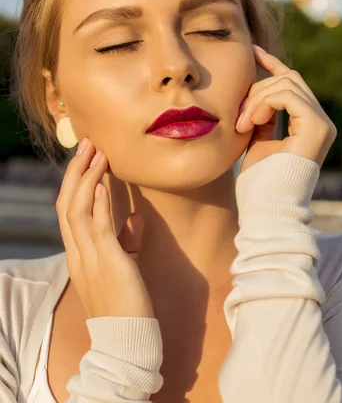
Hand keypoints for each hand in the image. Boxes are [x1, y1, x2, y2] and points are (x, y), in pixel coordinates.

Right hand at [56, 138, 154, 319]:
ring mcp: (89, 257)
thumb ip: (127, 240)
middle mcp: (78, 253)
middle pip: (66, 203)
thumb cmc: (128, 303)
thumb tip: (133, 217)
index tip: (85, 158)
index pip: (68, 211)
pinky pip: (96, 226)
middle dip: (75, 171)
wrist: (128, 340)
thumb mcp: (125, 265)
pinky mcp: (108, 262)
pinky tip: (102, 182)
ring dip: (86, 177)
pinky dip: (97, 202)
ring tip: (97, 152)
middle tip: (87, 144)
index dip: (74, 182)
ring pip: (76, 209)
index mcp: (79, 254)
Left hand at [236, 45, 336, 173]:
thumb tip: (255, 92)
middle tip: (238, 114)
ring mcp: (322, 123)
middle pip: (288, 77)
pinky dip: (264, 103)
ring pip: (287, 82)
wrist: (265, 211)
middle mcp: (320, 121)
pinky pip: (288, 95)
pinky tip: (250, 123)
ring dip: (256, 98)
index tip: (250, 51)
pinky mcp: (317, 127)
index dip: (271, 63)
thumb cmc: (258, 184)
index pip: (291, 82)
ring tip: (241, 124)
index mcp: (308, 123)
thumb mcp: (257, 141)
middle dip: (257, 88)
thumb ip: (261, 116)